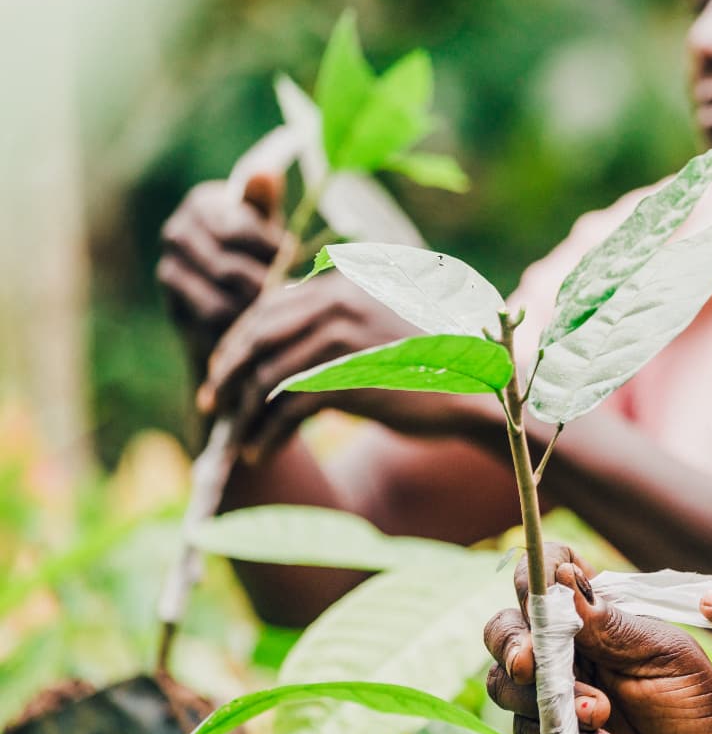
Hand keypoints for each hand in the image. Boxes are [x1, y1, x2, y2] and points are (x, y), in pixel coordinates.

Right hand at [157, 174, 284, 377]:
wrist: (230, 290)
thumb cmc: (257, 245)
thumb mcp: (265, 221)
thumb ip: (264, 201)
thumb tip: (266, 174)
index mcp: (202, 203)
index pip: (239, 230)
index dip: (271, 249)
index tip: (291, 256)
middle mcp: (176, 232)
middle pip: (229, 269)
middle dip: (264, 284)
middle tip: (285, 290)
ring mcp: (169, 268)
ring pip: (220, 299)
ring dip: (253, 307)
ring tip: (274, 306)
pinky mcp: (172, 302)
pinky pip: (211, 319)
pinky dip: (239, 323)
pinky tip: (256, 320)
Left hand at [198, 272, 497, 456]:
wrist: (479, 389)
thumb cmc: (432, 359)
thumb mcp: (380, 323)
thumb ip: (335, 320)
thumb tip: (275, 340)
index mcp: (344, 281)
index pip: (267, 308)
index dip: (236, 341)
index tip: (220, 369)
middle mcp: (339, 301)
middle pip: (257, 337)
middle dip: (226, 374)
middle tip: (211, 402)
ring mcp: (343, 339)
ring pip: (267, 377)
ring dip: (244, 414)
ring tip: (237, 438)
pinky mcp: (348, 379)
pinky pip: (288, 409)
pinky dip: (267, 435)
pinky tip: (261, 452)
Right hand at [485, 543, 711, 733]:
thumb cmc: (696, 701)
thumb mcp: (665, 655)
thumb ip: (612, 624)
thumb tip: (563, 578)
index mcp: (594, 618)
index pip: (545, 577)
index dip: (532, 580)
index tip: (539, 604)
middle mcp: (565, 653)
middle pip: (505, 633)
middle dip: (513, 647)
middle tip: (531, 668)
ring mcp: (553, 700)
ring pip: (508, 689)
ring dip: (548, 704)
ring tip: (601, 717)